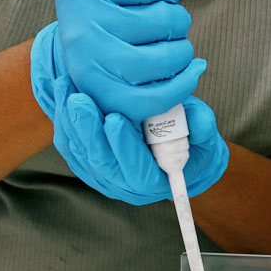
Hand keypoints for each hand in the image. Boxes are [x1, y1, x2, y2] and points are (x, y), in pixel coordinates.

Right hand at [31, 0, 204, 123]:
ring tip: (173, 44)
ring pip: (164, 56)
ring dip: (181, 49)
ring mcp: (95, 66)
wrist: (67, 57)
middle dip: (176, 19)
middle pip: (163, 21)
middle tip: (166, 22)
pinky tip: (190, 70)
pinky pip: (156, 95)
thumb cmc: (93, 1)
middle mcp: (85, 29)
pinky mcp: (109, 98)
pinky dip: (182, 83)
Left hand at [52, 78, 228, 204]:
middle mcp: (123, 183)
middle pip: (98, 161)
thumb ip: (203, 128)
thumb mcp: (206, 136)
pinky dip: (65, 119)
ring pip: (79, 151)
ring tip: (67, 87)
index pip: (134, 171)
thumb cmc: (194, 142)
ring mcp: (102, 174)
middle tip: (80, 99)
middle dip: (87, 129)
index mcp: (153, 181)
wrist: (179, 152)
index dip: (124, 146)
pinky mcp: (88, 161)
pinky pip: (71, 143)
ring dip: (71, 120)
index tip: (115, 118)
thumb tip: (199, 121)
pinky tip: (64, 92)